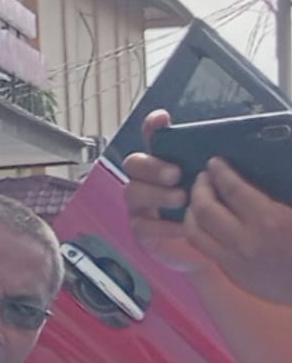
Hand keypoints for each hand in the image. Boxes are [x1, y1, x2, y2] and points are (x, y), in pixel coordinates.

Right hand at [123, 111, 201, 272]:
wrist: (212, 243)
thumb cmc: (216, 206)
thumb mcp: (217, 181)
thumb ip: (213, 166)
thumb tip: (229, 149)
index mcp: (165, 160)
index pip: (152, 136)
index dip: (152, 126)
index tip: (162, 119)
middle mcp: (147, 178)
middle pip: (134, 163)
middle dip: (152, 166)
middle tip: (176, 174)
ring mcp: (141, 204)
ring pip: (132, 192)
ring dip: (156, 194)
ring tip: (182, 199)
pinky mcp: (141, 228)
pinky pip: (142, 224)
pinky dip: (162, 225)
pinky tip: (182, 226)